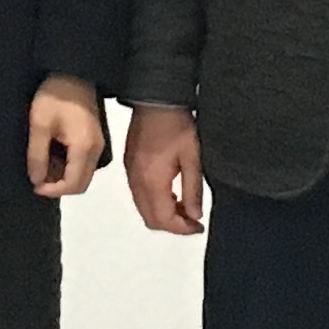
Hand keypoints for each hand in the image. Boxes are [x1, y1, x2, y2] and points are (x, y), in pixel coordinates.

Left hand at [28, 74, 108, 196]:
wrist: (74, 72)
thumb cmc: (55, 96)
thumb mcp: (40, 125)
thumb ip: (37, 156)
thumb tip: (36, 180)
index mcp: (84, 148)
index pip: (73, 184)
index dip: (53, 191)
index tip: (34, 185)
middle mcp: (96, 150)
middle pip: (81, 183)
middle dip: (59, 187)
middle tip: (37, 177)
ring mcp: (98, 144)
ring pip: (83, 174)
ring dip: (63, 176)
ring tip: (42, 165)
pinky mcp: (94, 137)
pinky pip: (83, 162)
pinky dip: (69, 166)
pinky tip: (53, 155)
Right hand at [123, 103, 205, 235]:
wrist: (154, 99)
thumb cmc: (176, 125)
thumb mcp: (192, 157)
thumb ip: (193, 189)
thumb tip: (195, 215)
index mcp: (152, 181)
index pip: (164, 220)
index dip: (183, 229)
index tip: (198, 227)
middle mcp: (137, 182)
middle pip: (151, 219)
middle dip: (173, 225)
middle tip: (193, 220)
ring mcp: (130, 174)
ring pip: (143, 209)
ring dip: (163, 214)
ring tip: (184, 206)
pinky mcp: (129, 165)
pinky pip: (139, 195)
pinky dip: (154, 202)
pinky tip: (170, 191)